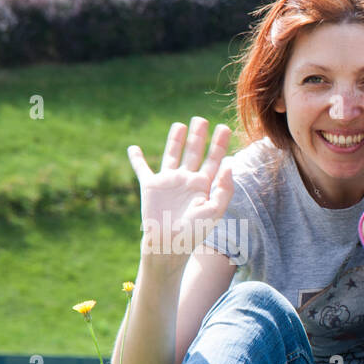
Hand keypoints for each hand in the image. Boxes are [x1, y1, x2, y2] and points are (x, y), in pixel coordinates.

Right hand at [128, 117, 233, 262]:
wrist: (170, 244)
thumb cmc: (194, 232)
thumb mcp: (215, 211)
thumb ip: (224, 188)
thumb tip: (231, 163)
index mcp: (204, 186)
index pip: (214, 160)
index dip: (219, 144)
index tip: (224, 128)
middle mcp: (187, 180)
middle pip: (194, 152)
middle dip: (199, 136)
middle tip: (201, 119)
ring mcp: (169, 182)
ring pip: (172, 154)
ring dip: (176, 140)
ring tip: (181, 125)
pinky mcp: (150, 186)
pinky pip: (142, 169)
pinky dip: (136, 158)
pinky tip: (133, 148)